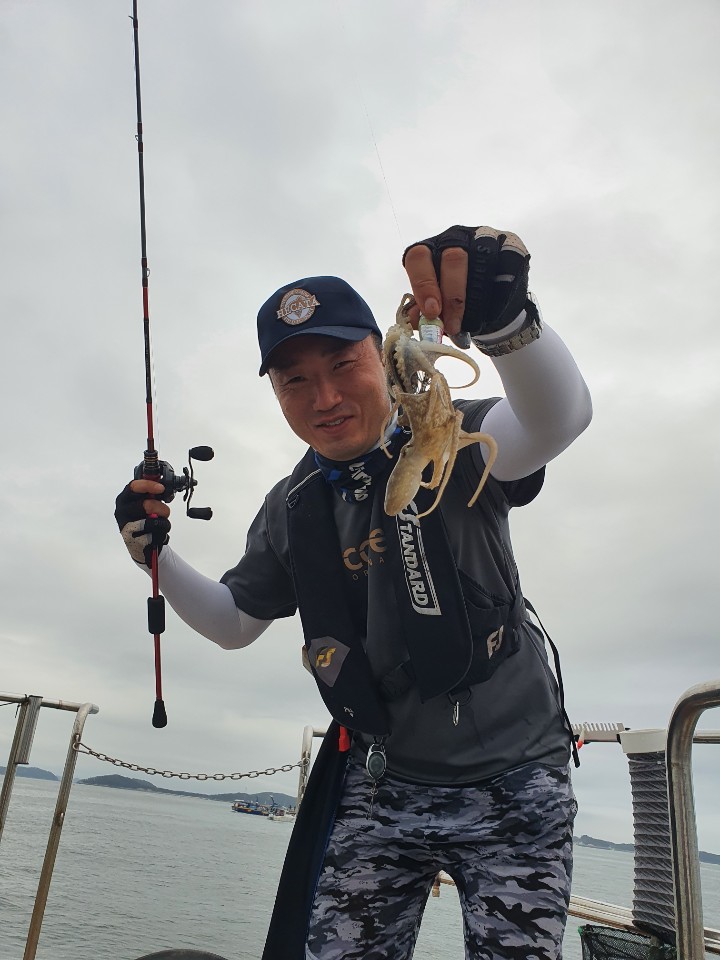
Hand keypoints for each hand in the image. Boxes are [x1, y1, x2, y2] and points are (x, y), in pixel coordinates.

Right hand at [115, 479, 170, 566]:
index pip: (133, 487)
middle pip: (145, 505)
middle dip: (161, 508)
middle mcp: (122, 512)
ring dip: (164, 522)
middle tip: (165, 511)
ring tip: (162, 524)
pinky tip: (159, 534)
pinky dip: (163, 533)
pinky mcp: (134, 541)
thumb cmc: (144, 519)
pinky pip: (155, 534)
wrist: (141, 543)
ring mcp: (126, 527)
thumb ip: (151, 494)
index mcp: (124, 499)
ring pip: (153, 521)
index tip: (161, 488)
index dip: (149, 485)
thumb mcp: (144, 503)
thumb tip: (163, 484)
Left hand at [402, 225, 529, 337]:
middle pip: (452, 259)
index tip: (432, 312)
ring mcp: (485, 237)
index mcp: (430, 250)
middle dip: (452, 297)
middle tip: (452, 325)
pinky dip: (501, 295)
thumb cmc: (459, 303)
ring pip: (482, 263)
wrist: (494, 303)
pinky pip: (508, 269)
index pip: (418, 257)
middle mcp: (455, 237)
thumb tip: (418, 321)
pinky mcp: (511, 246)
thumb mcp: (438, 307)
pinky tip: (494, 310)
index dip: (424, 284)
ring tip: (474, 324)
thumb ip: (424, 313)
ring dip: (477, 301)